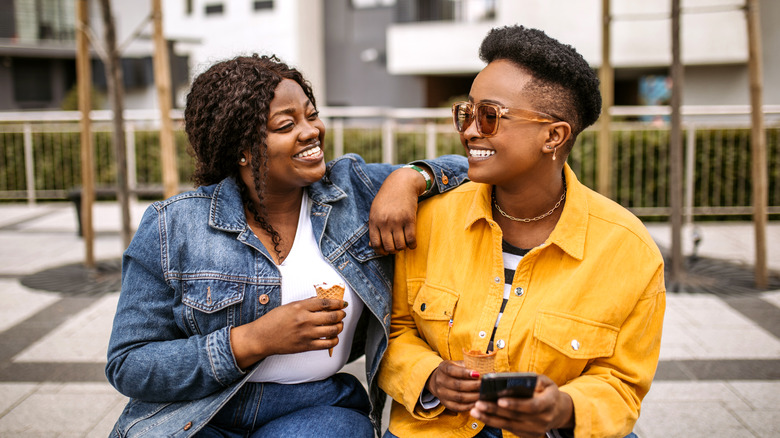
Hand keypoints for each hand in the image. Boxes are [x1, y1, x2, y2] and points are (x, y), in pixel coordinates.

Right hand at [230, 298, 346, 368]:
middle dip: (341, 315)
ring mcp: (306, 334)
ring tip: (339, 325)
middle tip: (342, 314)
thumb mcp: (289, 306)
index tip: (342, 303)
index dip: (337, 303)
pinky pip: (326, 344)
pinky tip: (334, 337)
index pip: (325, 303)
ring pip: (332, 330)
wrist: (262, 338)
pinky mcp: (306, 346)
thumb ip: (306, 303)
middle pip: (332, 316)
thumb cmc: (273, 320)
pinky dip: (334, 340)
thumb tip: (321, 300)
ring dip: (339, 327)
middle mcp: (305, 320)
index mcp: (300, 307)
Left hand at [368, 166, 428, 254]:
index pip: (376, 244)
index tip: (386, 251)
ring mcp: (397, 221)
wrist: (402, 183)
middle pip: (389, 247)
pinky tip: (412, 244)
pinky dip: (412, 245)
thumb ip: (374, 227)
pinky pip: (411, 239)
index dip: (381, 252)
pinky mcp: (409, 219)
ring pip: (400, 245)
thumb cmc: (387, 198)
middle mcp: (385, 222)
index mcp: (374, 220)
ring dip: (403, 248)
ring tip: (404, 244)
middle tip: (396, 247)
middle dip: (393, 251)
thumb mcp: (375, 211)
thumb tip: (372, 246)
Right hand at [426, 360, 480, 411]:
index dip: (464, 373)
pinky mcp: (446, 404)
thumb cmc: (455, 371)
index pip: (452, 370)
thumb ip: (469, 365)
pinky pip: (459, 407)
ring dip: (473, 396)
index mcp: (443, 368)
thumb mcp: (458, 364)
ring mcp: (442, 393)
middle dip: (473, 385)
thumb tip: (486, 370)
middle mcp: (440, 381)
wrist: (440, 380)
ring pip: (459, 397)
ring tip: (483, 394)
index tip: (477, 374)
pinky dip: (469, 405)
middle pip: (457, 385)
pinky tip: (478, 402)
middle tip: (485, 385)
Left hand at [469, 374, 573, 436]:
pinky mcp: (527, 435)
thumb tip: (509, 378)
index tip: (499, 400)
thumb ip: (530, 379)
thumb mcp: (544, 382)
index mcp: (549, 403)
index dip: (515, 404)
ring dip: (490, 418)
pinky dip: (494, 422)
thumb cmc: (547, 392)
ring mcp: (535, 430)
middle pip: (515, 416)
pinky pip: (508, 428)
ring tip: (475, 410)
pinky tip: (482, 416)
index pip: (531, 406)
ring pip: (509, 425)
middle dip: (495, 410)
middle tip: (479, 403)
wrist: (557, 411)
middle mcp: (543, 419)